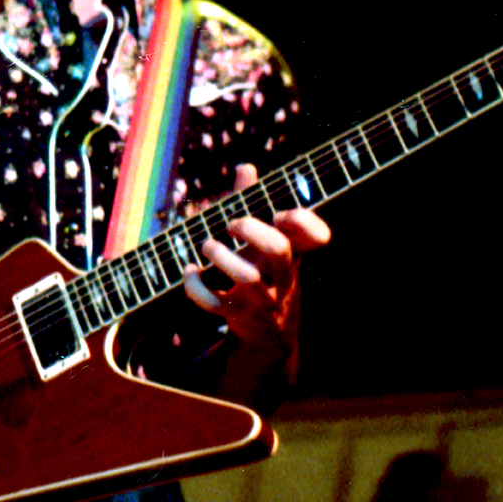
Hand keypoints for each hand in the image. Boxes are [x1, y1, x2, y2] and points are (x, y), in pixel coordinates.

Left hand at [182, 163, 330, 353]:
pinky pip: (216, 303)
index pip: (312, 235)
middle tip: (231, 225)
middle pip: (277, 248)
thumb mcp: (264, 240)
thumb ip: (253, 202)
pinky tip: (190, 272)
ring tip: (207, 245)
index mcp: (291, 252)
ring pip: (248, 279)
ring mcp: (262, 298)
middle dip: (250, 229)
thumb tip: (246, 167)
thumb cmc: (265, 273)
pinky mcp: (238, 315)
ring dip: (222, 257)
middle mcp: (281, 275)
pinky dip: (196, 287)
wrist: (270, 334)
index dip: (301, 221)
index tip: (280, 214)